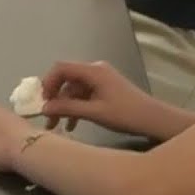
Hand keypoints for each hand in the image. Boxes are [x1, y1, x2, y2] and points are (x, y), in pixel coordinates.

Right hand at [42, 61, 156, 135]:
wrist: (153, 119)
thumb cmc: (125, 114)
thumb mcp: (94, 113)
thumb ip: (67, 108)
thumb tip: (43, 108)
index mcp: (93, 70)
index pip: (61, 68)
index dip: (47, 83)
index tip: (42, 102)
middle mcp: (95, 69)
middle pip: (66, 78)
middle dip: (54, 97)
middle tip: (46, 116)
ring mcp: (100, 78)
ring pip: (73, 89)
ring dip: (64, 105)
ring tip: (56, 126)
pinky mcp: (104, 88)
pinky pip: (83, 94)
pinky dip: (75, 107)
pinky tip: (71, 125)